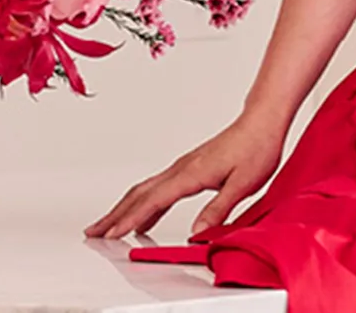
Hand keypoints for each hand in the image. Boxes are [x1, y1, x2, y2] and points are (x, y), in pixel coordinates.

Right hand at [83, 113, 285, 240]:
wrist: (262, 122)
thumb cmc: (256, 148)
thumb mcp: (243, 184)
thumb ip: (218, 209)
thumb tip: (197, 232)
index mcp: (192, 173)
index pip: (154, 200)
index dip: (130, 219)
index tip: (112, 234)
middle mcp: (182, 168)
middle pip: (139, 194)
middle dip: (114, 215)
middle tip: (93, 232)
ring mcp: (183, 167)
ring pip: (145, 189)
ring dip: (124, 209)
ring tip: (108, 227)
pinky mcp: (189, 168)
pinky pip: (158, 188)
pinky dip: (143, 203)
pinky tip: (143, 217)